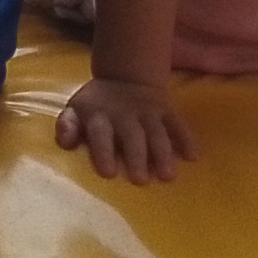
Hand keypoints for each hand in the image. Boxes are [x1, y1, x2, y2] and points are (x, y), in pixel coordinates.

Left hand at [57, 75, 194, 183]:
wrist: (125, 76)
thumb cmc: (97, 106)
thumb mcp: (75, 109)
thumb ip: (67, 126)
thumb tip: (64, 142)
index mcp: (100, 115)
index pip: (101, 133)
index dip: (103, 151)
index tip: (108, 172)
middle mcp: (125, 114)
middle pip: (132, 136)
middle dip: (136, 156)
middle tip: (140, 180)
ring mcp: (148, 112)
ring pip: (157, 132)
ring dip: (163, 152)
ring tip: (168, 175)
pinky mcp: (167, 110)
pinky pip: (178, 124)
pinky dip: (186, 138)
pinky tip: (193, 156)